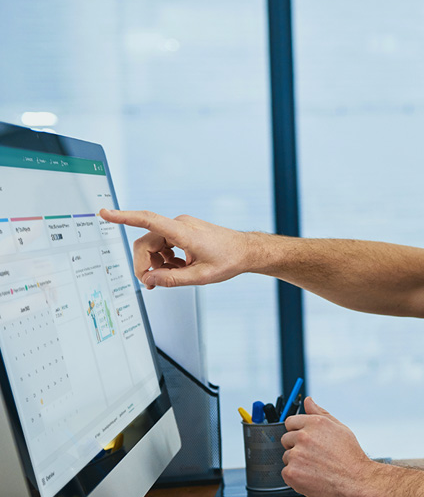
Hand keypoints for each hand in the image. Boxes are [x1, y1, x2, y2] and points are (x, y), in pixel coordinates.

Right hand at [98, 209, 253, 288]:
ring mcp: (181, 227)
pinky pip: (164, 245)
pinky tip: (178, 269)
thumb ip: (172, 279)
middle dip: (144, 264)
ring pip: (154, 245)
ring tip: (172, 276)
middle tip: (151, 284)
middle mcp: (180, 225)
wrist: (246, 251)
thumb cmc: (229, 260)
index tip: (105, 213)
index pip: (148, 220)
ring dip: (157, 263)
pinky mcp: (183, 231)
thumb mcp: (201, 277)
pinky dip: (165, 259)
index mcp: (184, 232)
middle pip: (146, 243)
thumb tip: (148, 280)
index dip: (124, 217)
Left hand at [280, 397, 374, 496]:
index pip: (290, 422)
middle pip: (286, 439)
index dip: (298, 431)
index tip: (305, 440)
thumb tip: (308, 401)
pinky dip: (296, 476)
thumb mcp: (339, 428)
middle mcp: (303, 437)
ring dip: (297, 462)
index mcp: (314, 423)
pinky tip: (311, 476)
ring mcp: (296, 455)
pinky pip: (286, 472)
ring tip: (316, 467)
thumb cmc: (350, 456)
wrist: (356, 480)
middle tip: (314, 455)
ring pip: (287, 456)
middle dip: (296, 446)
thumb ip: (320, 413)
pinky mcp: (291, 472)